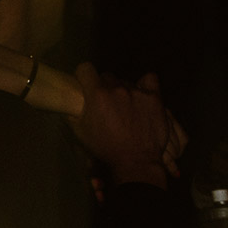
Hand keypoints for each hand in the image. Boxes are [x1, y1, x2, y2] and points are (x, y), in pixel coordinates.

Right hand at [68, 65, 180, 187]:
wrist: (135, 159)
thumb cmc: (105, 147)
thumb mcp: (79, 132)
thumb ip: (73, 112)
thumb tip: (72, 101)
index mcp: (96, 94)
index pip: (85, 68)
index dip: (83, 76)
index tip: (85, 85)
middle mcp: (116, 88)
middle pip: (107, 77)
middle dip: (104, 87)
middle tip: (107, 103)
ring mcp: (137, 92)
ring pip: (126, 82)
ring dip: (123, 91)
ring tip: (127, 107)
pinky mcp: (155, 97)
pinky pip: (150, 80)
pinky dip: (145, 85)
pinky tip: (143, 94)